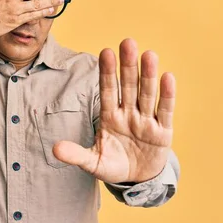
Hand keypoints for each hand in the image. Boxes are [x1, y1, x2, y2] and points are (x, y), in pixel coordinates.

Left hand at [53, 39, 175, 183]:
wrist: (137, 180)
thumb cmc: (113, 165)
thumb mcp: (93, 162)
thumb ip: (76, 155)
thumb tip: (55, 149)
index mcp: (110, 117)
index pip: (107, 91)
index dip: (107, 72)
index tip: (106, 52)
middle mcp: (128, 114)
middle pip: (128, 86)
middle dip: (128, 66)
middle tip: (127, 42)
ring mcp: (146, 121)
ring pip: (146, 94)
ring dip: (148, 75)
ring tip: (148, 55)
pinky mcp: (162, 132)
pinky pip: (164, 111)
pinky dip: (167, 95)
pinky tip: (167, 77)